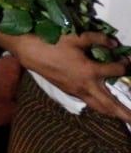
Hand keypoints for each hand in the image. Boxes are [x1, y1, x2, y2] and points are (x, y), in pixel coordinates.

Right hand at [0, 31, 130, 119]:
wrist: (30, 52)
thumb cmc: (53, 43)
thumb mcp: (76, 37)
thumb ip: (97, 38)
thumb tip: (114, 43)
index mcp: (89, 70)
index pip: (115, 71)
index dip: (125, 65)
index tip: (128, 60)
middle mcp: (86, 85)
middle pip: (110, 103)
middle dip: (124, 111)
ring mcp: (77, 91)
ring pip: (99, 107)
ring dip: (113, 112)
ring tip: (124, 116)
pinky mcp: (70, 92)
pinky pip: (90, 103)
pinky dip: (101, 107)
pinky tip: (103, 105)